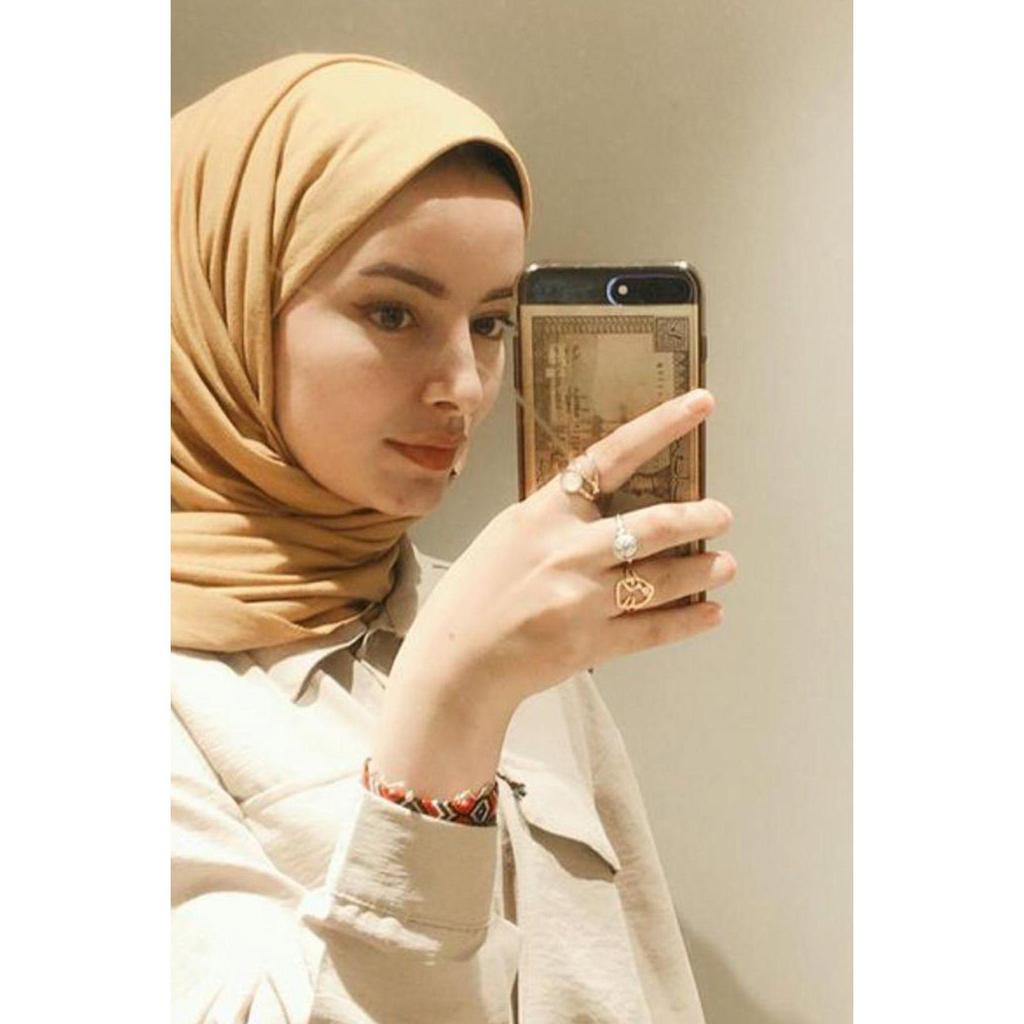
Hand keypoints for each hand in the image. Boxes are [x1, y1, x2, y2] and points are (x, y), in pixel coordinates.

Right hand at [389, 387, 735, 719]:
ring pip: (662, 577)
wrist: (454, 664)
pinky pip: (653, 629)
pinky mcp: (591, 644)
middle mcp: (567, 551)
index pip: (611, 457)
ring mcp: (581, 600)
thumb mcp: (506, 536)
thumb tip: (607, 508)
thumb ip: (555, 519)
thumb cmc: (473, 595)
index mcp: (542, 514)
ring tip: (725, 564)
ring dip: (703, 568)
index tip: (700, 404)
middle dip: (698, 518)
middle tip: (723, 515)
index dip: (660, 427)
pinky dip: (688, 620)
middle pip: (652, 525)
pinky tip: (712, 612)